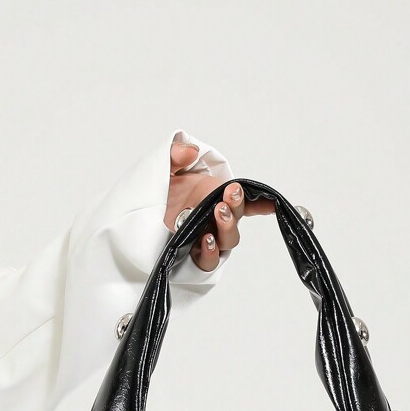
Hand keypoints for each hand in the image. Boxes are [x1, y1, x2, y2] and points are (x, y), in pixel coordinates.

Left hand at [165, 142, 274, 270]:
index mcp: (215, 198)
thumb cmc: (159, 193)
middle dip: (236, 206)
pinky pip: (209, 260)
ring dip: (227, 227)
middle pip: (236, 218)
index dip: (260, 202)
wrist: (138, 214)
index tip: (271, 200)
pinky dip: (211, 252)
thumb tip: (190, 151)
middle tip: (229, 196)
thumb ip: (176, 154)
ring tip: (218, 214)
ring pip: (228, 239)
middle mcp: (215, 219)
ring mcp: (207, 237)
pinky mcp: (194, 254)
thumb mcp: (165, 166)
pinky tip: (205, 240)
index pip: (243, 201)